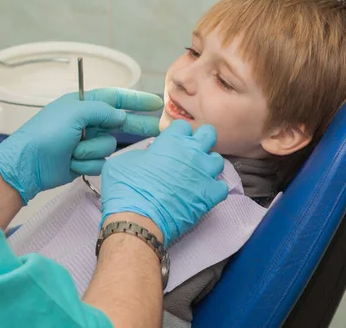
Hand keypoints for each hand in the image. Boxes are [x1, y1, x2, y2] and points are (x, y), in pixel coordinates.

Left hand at [0, 88, 162, 203]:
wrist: (28, 165)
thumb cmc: (47, 134)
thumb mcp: (74, 113)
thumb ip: (102, 110)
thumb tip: (121, 115)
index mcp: (84, 104)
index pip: (116, 98)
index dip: (137, 100)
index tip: (156, 103)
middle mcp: (88, 122)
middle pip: (121, 123)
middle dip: (137, 126)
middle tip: (159, 129)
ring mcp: (87, 142)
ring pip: (109, 146)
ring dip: (92, 150)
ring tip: (73, 151)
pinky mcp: (85, 161)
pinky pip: (100, 162)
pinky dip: (86, 163)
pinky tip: (71, 162)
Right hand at [100, 120, 228, 245]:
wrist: (137, 219)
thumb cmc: (126, 189)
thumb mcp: (124, 161)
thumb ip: (141, 154)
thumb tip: (147, 157)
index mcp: (172, 140)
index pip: (183, 125)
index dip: (177, 133)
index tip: (171, 142)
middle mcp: (192, 153)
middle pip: (208, 134)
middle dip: (201, 140)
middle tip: (190, 151)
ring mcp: (203, 174)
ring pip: (217, 160)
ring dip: (208, 165)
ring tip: (197, 174)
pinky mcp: (210, 195)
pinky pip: (222, 187)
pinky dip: (214, 189)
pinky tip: (203, 193)